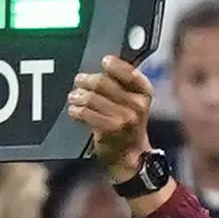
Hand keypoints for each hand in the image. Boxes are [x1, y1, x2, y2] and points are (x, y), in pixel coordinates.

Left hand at [66, 54, 156, 182]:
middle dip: (88, 80)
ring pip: (93, 97)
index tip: (104, 61)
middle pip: (105, 82)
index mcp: (145, 93)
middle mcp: (137, 104)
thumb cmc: (129, 125)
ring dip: (78, 95)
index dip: (115, 65)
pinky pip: (86, 113)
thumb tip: (105, 65)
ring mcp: (124, 118)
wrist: (132, 156)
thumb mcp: (135, 103)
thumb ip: (125, 85)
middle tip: (79, 80)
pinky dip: (76, 110)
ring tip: (73, 96)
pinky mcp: (110, 130)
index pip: (130, 72)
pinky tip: (74, 110)